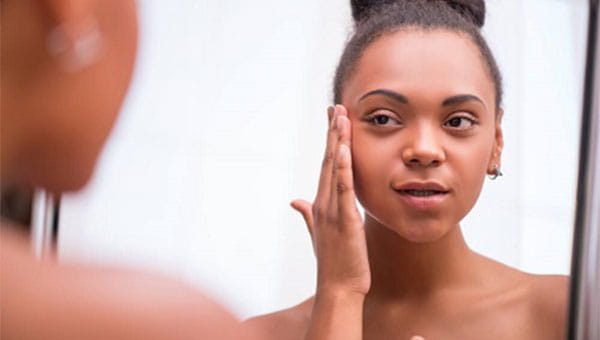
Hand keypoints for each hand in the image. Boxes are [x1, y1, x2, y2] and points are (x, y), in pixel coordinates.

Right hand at [291, 105, 369, 296]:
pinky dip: (344, 168)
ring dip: (337, 141)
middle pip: (328, 160)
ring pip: (335, 168)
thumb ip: (308, 214)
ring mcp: (332, 210)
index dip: (330, 141)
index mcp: (321, 203)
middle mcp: (323, 202)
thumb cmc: (334, 262)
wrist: (339, 288)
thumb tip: (295, 201)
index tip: (333, 119)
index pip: (326, 165)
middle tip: (336, 106)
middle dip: (333, 132)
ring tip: (341, 116)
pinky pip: (343, 189)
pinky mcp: (344, 220)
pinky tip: (345, 149)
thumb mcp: (320, 233)